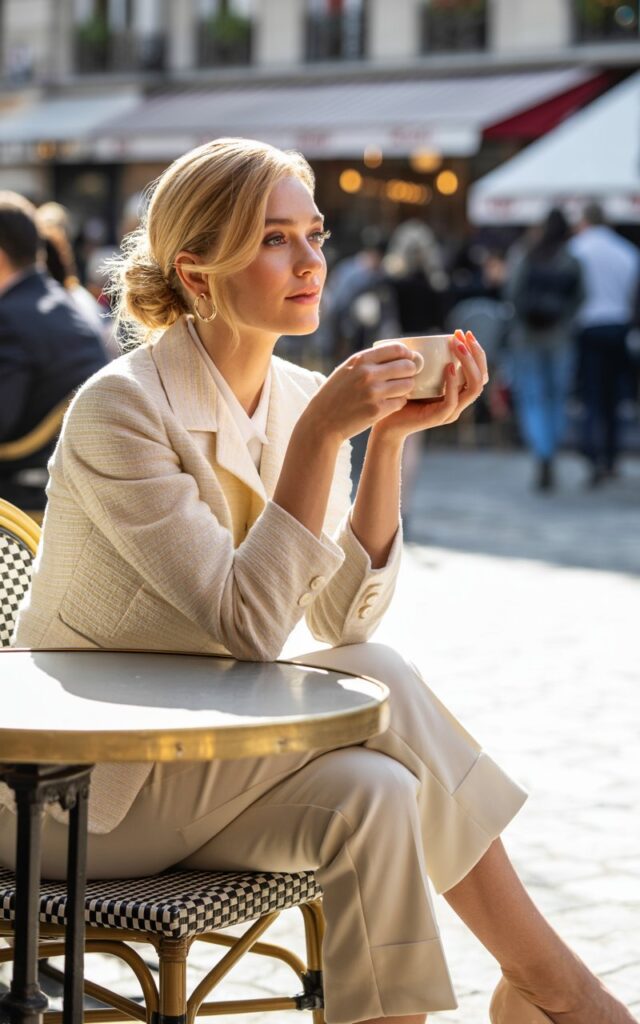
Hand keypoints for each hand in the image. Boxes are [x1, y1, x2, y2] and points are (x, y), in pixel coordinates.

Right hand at [302, 342, 421, 442]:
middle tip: (405, 377)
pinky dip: (398, 402)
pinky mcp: (377, 410)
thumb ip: (369, 360)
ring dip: (406, 388)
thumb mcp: (347, 370)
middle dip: (410, 372)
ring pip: (407, 385)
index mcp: (360, 360)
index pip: (397, 349)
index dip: (407, 354)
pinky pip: (401, 402)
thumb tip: (399, 353)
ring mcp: (373, 392)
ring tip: (397, 391)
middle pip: (407, 366)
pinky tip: (390, 403)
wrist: (322, 421)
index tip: (407, 360)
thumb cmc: (336, 394)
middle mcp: (367, 374)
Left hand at [372, 329, 488, 441]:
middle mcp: (459, 401)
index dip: (475, 351)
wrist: (386, 421)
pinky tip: (448, 367)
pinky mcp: (439, 417)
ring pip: (473, 388)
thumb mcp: (419, 374)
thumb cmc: (401, 395)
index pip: (479, 371)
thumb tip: (431, 337)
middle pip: (482, 377)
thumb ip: (429, 362)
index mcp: (458, 391)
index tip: (462, 332)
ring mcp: (451, 411)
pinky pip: (452, 400)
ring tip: (457, 347)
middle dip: (476, 353)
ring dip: (468, 364)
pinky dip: (453, 383)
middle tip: (462, 335)